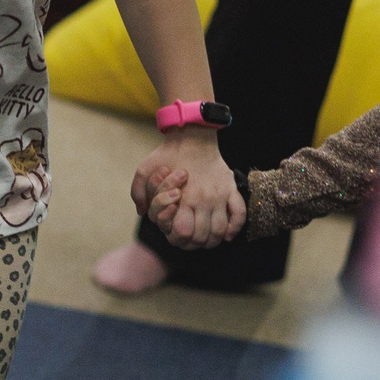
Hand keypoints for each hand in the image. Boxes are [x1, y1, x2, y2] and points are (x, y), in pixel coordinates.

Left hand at [135, 132, 240, 248]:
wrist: (192, 136)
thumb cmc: (167, 154)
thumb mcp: (145, 169)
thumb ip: (139, 192)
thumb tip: (141, 212)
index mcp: (183, 197)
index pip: (183, 233)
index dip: (177, 239)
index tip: (175, 235)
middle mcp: (203, 199)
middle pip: (202, 236)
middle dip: (193, 244)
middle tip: (189, 242)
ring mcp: (219, 195)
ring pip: (220, 230)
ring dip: (213, 241)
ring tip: (205, 240)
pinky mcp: (231, 189)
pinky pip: (240, 213)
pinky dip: (235, 228)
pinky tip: (226, 235)